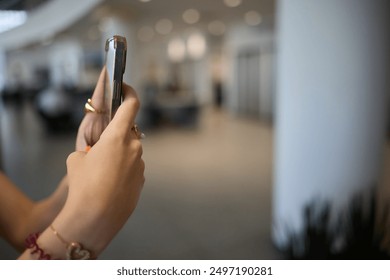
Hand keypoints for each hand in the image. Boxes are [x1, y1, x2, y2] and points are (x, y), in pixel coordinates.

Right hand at [52, 82, 144, 256]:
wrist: (95, 218)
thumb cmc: (83, 186)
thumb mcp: (76, 159)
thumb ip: (90, 148)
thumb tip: (97, 152)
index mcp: (118, 136)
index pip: (132, 105)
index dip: (130, 92)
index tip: (126, 87)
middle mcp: (134, 147)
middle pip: (128, 132)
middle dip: (116, 135)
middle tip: (101, 147)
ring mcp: (140, 165)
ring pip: (130, 152)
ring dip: (119, 155)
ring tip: (101, 172)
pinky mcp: (142, 180)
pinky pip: (132, 168)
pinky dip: (123, 170)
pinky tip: (109, 184)